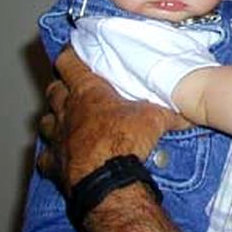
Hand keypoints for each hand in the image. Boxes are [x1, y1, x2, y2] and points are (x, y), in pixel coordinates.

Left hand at [36, 48, 187, 191]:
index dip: (69, 55)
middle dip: (60, 87)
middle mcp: (66, 111)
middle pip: (53, 90)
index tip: (72, 51)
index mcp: (88, 92)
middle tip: (71, 88)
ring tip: (63, 121)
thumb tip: (187, 114)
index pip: (69, 63)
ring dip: (52, 119)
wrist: (108, 180)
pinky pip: (46, 156)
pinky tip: (59, 157)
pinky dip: (51, 155)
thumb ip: (167, 113)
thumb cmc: (127, 142)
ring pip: (44, 120)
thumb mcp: (155, 119)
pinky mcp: (53, 163)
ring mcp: (57, 137)